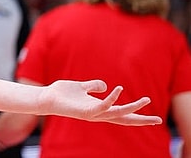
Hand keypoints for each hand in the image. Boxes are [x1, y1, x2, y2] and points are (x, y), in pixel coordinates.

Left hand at [41, 80, 161, 124]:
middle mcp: (98, 114)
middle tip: (159, 119)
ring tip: (146, 99)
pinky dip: (111, 98)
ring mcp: (92, 114)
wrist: (46, 98)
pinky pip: (102, 105)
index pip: (122, 115)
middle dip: (141, 120)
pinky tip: (118, 89)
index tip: (154, 118)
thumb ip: (94, 86)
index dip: (137, 116)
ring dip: (132, 107)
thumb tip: (106, 86)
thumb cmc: (63, 94)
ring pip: (117, 113)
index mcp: (99, 109)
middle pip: (124, 119)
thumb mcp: (82, 87)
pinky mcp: (85, 112)